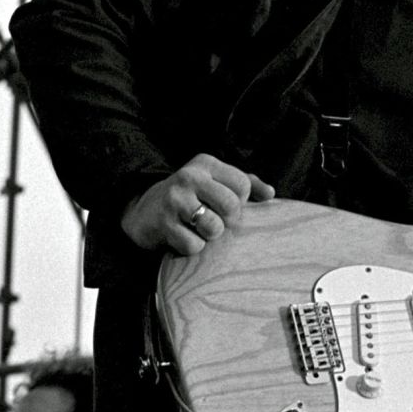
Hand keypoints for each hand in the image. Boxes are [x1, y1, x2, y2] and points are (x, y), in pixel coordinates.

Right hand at [120, 153, 275, 253]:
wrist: (142, 211)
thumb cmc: (190, 196)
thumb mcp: (215, 182)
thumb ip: (246, 183)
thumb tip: (270, 194)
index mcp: (206, 164)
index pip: (243, 185)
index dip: (241, 202)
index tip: (226, 206)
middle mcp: (189, 177)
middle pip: (231, 206)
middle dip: (228, 220)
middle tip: (216, 221)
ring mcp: (174, 200)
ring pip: (213, 227)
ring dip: (210, 235)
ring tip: (199, 229)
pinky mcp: (162, 223)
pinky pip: (193, 245)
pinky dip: (192, 247)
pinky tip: (183, 237)